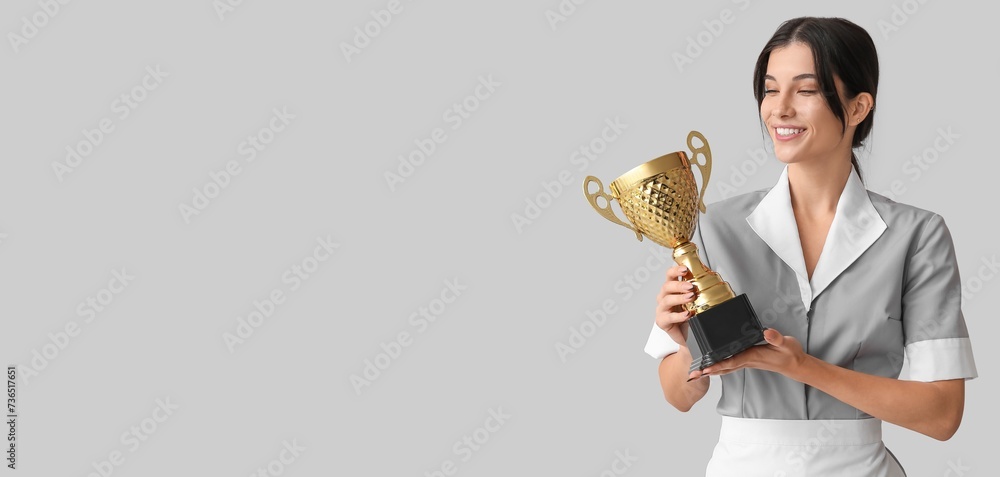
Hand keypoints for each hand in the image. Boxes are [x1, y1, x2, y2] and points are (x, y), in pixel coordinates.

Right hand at [655, 265, 696, 346]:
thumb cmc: (688, 316)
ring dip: (679, 298)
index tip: (685, 269)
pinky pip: (669, 317)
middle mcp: (665, 297)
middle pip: (667, 286)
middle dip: (679, 285)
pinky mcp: (662, 321)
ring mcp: (662, 309)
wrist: (686, 335)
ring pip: (667, 300)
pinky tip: (687, 314)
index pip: (670, 275)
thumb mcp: (695, 301)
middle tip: (691, 287)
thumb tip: (714, 280)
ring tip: (690, 298)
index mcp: (672, 289)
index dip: (676, 270)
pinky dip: (679, 315)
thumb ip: (699, 290)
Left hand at [688, 328, 807, 379]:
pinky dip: (719, 366)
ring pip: (725, 368)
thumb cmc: (789, 354)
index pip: (731, 362)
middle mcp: (746, 361)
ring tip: (696, 373)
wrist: (795, 364)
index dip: (718, 365)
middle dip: (708, 371)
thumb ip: (776, 338)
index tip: (705, 368)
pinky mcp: (748, 360)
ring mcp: (746, 361)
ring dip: (711, 370)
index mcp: (752, 356)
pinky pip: (730, 364)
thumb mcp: (785, 343)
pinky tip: (712, 366)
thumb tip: (767, 332)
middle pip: (723, 367)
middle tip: (692, 375)